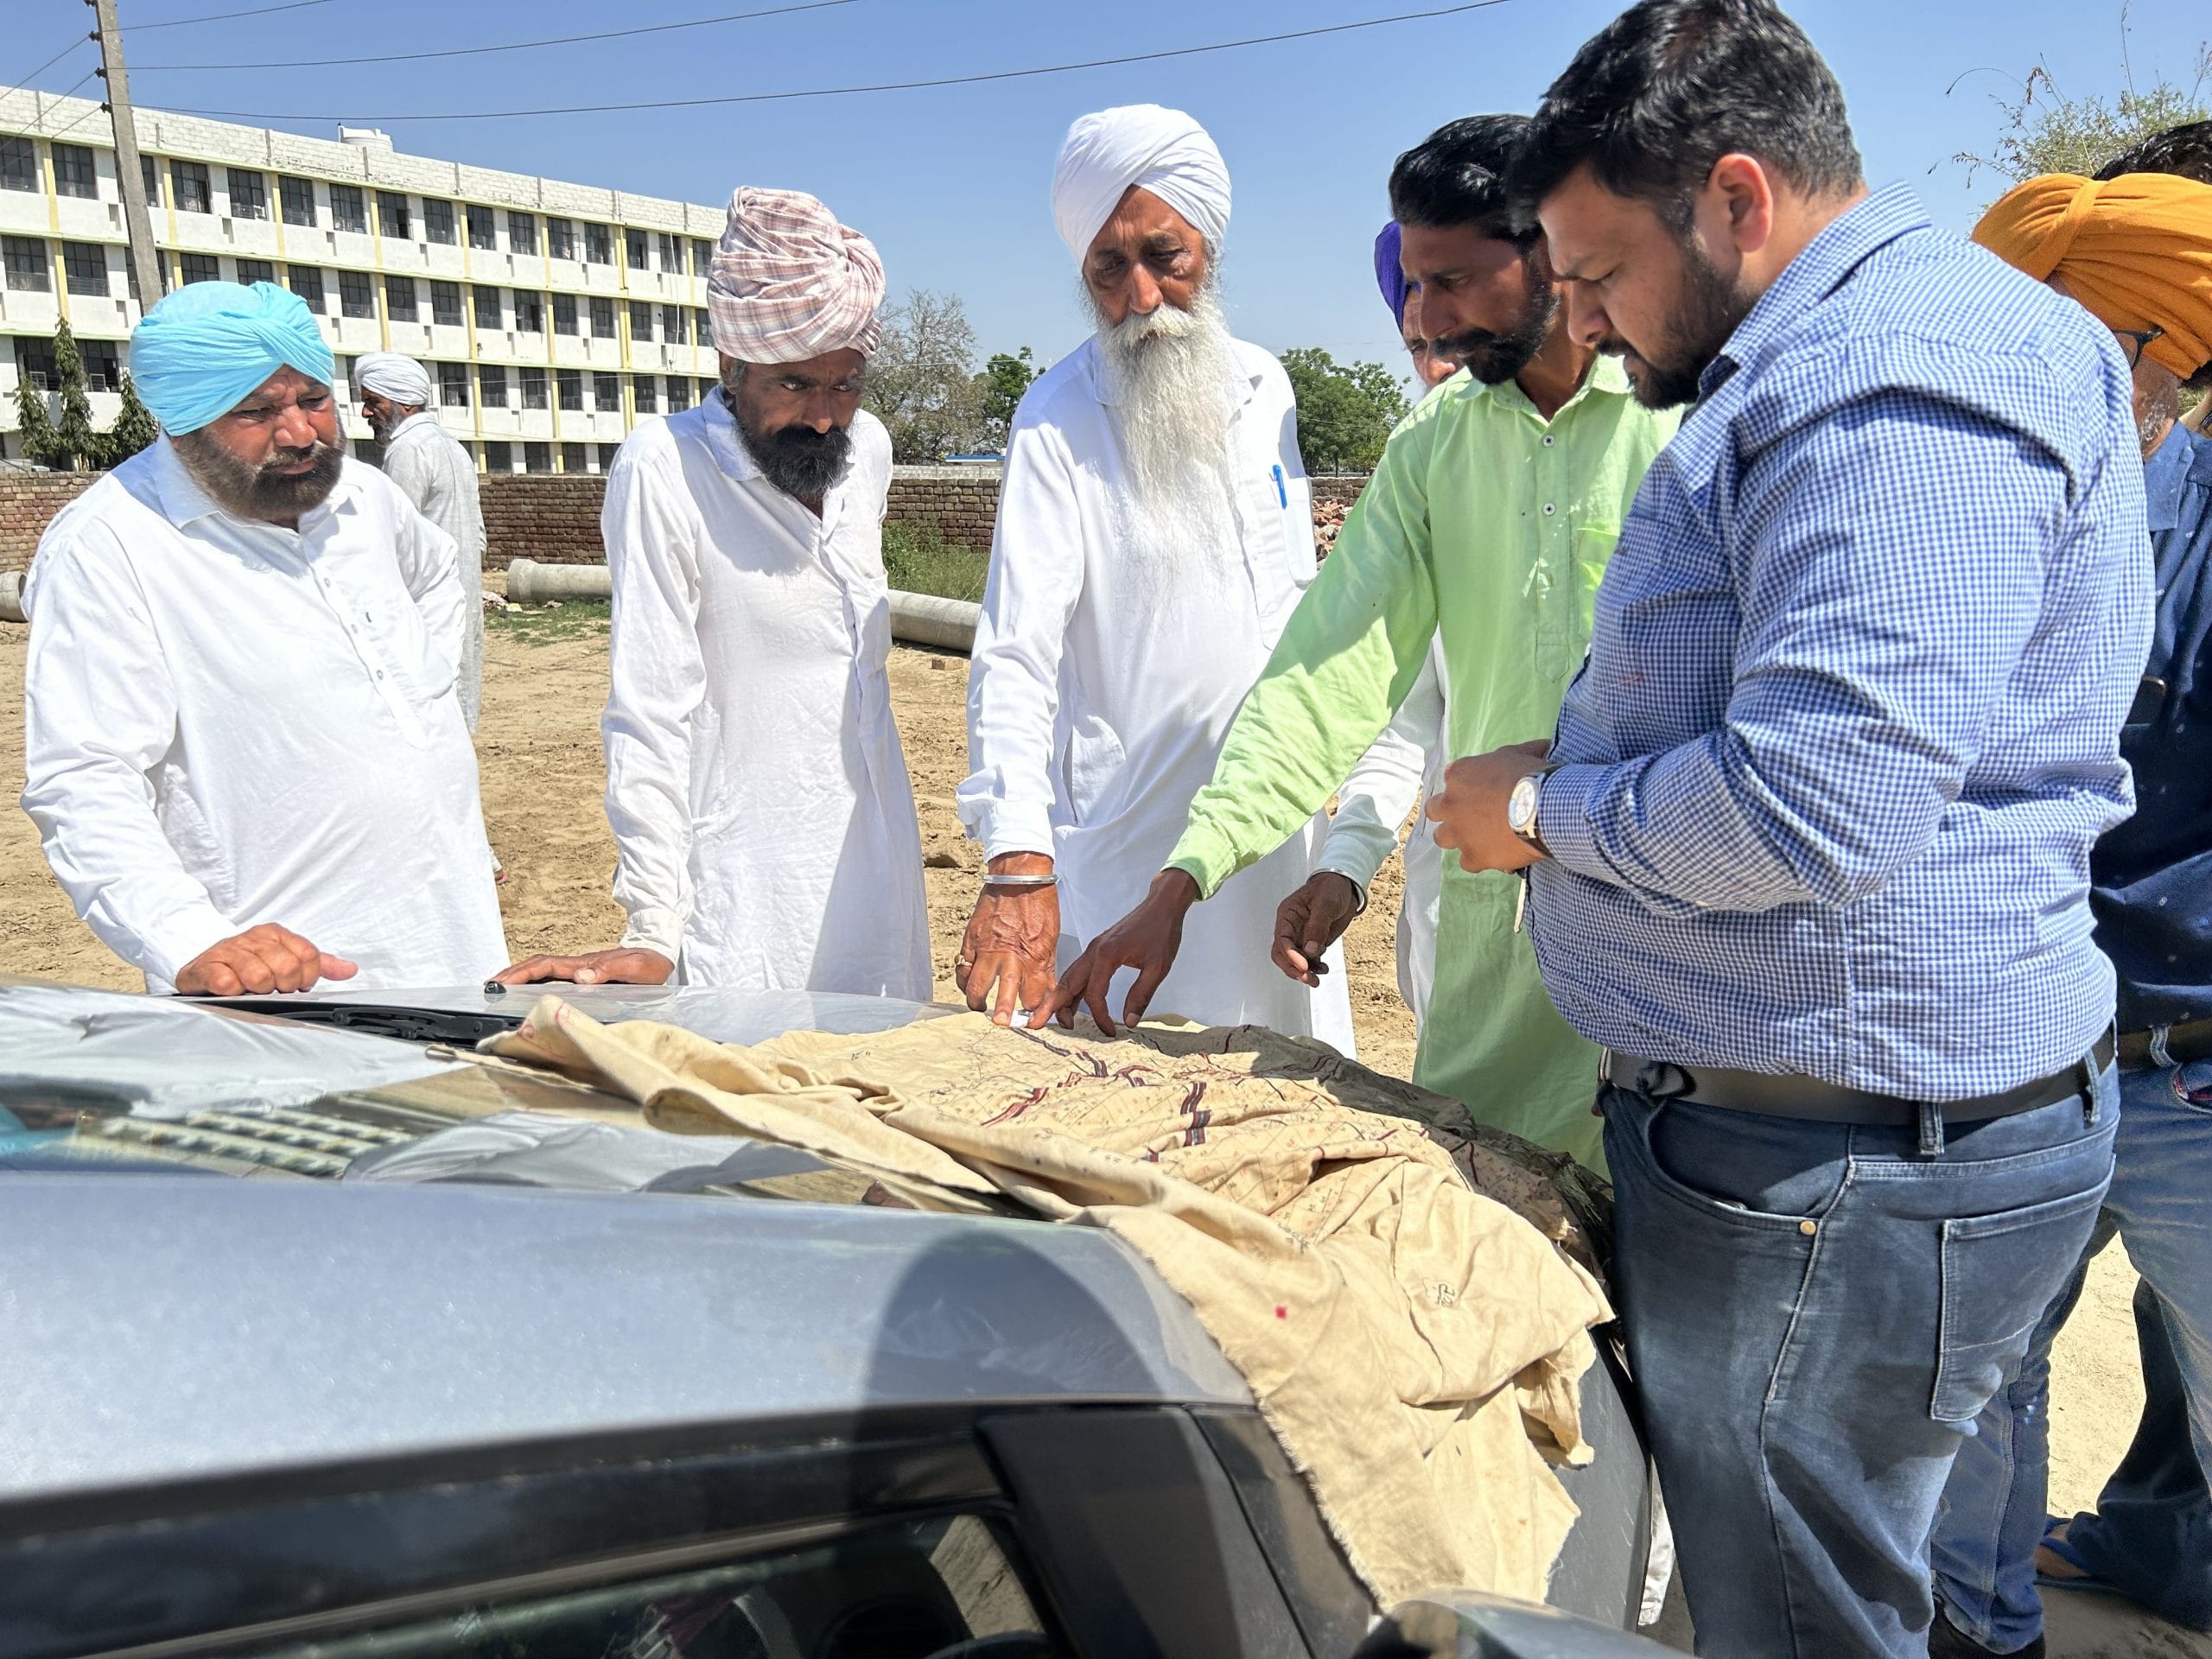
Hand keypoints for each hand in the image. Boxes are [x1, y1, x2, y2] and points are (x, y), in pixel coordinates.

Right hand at [175, 924, 357, 994]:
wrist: (203, 965)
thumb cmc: (247, 965)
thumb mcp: (284, 959)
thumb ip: (318, 964)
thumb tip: (350, 969)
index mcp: (276, 934)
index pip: (309, 956)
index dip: (307, 978)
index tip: (296, 985)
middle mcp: (254, 938)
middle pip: (288, 968)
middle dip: (284, 987)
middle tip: (273, 990)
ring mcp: (229, 951)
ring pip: (260, 977)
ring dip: (259, 991)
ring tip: (252, 991)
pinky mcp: (206, 967)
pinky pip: (228, 983)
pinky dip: (234, 992)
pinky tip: (232, 991)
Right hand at [491, 947, 673, 986]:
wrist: (660, 955)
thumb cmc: (649, 962)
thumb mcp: (634, 967)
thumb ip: (609, 969)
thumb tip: (580, 976)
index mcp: (583, 964)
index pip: (544, 966)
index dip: (521, 974)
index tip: (501, 983)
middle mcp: (576, 966)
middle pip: (536, 966)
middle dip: (511, 975)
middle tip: (488, 987)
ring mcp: (579, 971)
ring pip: (541, 971)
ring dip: (519, 978)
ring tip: (498, 989)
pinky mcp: (584, 977)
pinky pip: (552, 978)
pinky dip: (535, 983)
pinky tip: (528, 993)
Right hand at [956, 853, 1060, 1025]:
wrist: (1019, 876)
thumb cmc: (1039, 904)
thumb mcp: (1052, 939)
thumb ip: (1046, 968)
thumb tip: (1045, 992)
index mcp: (1035, 957)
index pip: (1033, 995)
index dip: (1033, 1010)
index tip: (1031, 1018)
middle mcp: (1011, 956)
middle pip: (1006, 995)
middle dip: (1004, 1014)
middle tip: (1002, 1023)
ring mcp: (988, 949)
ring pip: (977, 986)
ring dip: (978, 1001)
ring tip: (980, 1006)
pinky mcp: (971, 940)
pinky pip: (963, 968)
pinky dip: (964, 980)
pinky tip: (969, 985)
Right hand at [1033, 868, 1199, 1034]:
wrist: (1161, 906)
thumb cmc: (1161, 932)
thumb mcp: (1158, 967)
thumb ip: (1141, 995)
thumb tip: (1129, 1022)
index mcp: (1106, 955)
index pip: (1094, 995)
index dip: (1100, 1017)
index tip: (1111, 1031)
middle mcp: (1094, 951)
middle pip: (1067, 983)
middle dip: (1053, 1006)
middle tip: (1039, 1024)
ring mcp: (1094, 949)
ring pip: (1070, 977)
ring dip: (1061, 998)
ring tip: (1057, 1019)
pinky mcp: (1098, 949)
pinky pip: (1079, 972)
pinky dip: (1072, 988)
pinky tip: (1073, 1003)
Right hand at [1272, 872, 1361, 985]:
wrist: (1345, 887)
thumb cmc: (1331, 887)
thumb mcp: (1325, 903)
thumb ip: (1317, 926)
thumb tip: (1310, 950)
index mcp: (1288, 914)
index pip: (1282, 939)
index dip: (1291, 955)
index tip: (1304, 966)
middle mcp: (1291, 927)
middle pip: (1282, 954)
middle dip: (1292, 968)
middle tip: (1306, 977)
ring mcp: (1301, 936)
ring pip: (1293, 960)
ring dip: (1302, 972)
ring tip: (1315, 979)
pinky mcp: (1313, 942)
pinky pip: (1308, 960)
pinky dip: (1313, 968)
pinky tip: (1322, 969)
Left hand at [1427, 739, 1552, 873]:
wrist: (1543, 809)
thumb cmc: (1531, 776)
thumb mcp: (1522, 754)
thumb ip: (1519, 752)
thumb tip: (1540, 747)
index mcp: (1458, 774)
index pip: (1453, 778)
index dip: (1467, 785)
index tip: (1482, 790)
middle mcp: (1450, 804)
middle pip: (1434, 810)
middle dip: (1448, 812)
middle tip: (1469, 814)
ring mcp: (1459, 833)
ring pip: (1442, 838)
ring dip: (1456, 837)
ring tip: (1478, 838)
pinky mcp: (1473, 857)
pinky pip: (1467, 862)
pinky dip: (1479, 859)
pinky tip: (1493, 855)